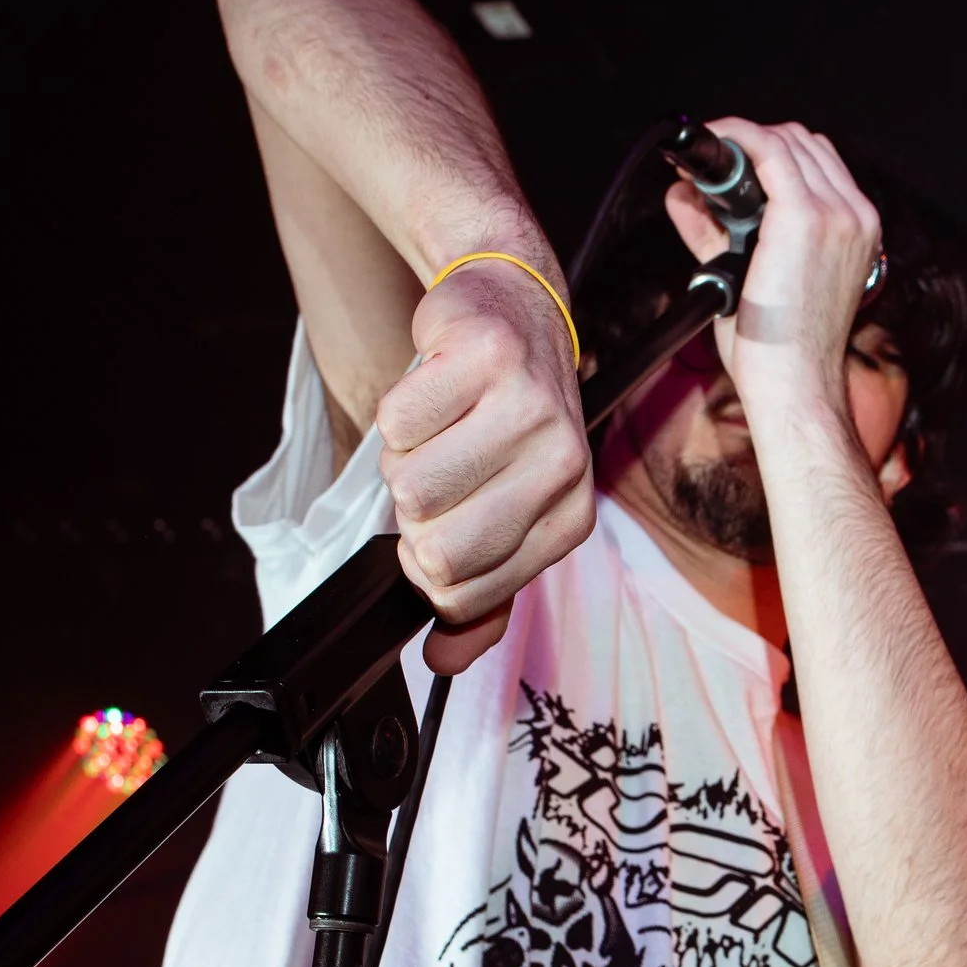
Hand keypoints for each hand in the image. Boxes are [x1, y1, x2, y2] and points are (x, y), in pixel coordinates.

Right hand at [375, 260, 594, 672]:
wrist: (516, 308)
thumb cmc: (506, 419)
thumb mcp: (510, 512)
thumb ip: (481, 594)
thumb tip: (443, 658)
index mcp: (569, 519)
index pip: (465, 594)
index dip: (429, 568)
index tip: (441, 526)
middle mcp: (563, 465)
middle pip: (433, 547)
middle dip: (413, 516)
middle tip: (442, 471)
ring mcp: (530, 407)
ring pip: (408, 484)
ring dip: (404, 458)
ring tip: (441, 428)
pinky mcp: (487, 355)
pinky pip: (397, 417)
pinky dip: (399, 406)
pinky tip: (437, 386)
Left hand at [663, 118, 880, 418]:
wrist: (797, 384)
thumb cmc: (782, 349)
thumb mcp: (753, 278)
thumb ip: (717, 232)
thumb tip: (681, 196)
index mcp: (856, 230)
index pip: (818, 163)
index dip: (771, 153)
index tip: (731, 166)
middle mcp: (855, 215)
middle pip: (804, 143)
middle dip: (755, 144)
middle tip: (710, 165)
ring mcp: (835, 213)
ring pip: (786, 140)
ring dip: (743, 140)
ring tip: (706, 163)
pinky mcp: (804, 216)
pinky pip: (767, 150)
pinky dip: (736, 138)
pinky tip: (712, 146)